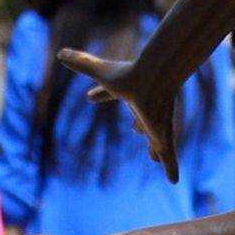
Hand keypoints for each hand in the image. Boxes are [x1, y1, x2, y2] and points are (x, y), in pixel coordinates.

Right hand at [57, 49, 180, 181]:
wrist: (154, 79)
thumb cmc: (128, 76)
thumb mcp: (99, 71)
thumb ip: (82, 62)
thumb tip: (60, 52)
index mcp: (128, 93)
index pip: (109, 92)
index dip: (100, 94)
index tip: (90, 96)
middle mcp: (143, 109)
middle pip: (138, 118)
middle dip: (137, 123)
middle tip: (135, 129)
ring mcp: (156, 123)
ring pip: (155, 137)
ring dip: (154, 146)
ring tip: (154, 157)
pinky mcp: (163, 135)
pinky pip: (168, 155)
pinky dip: (170, 168)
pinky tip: (174, 181)